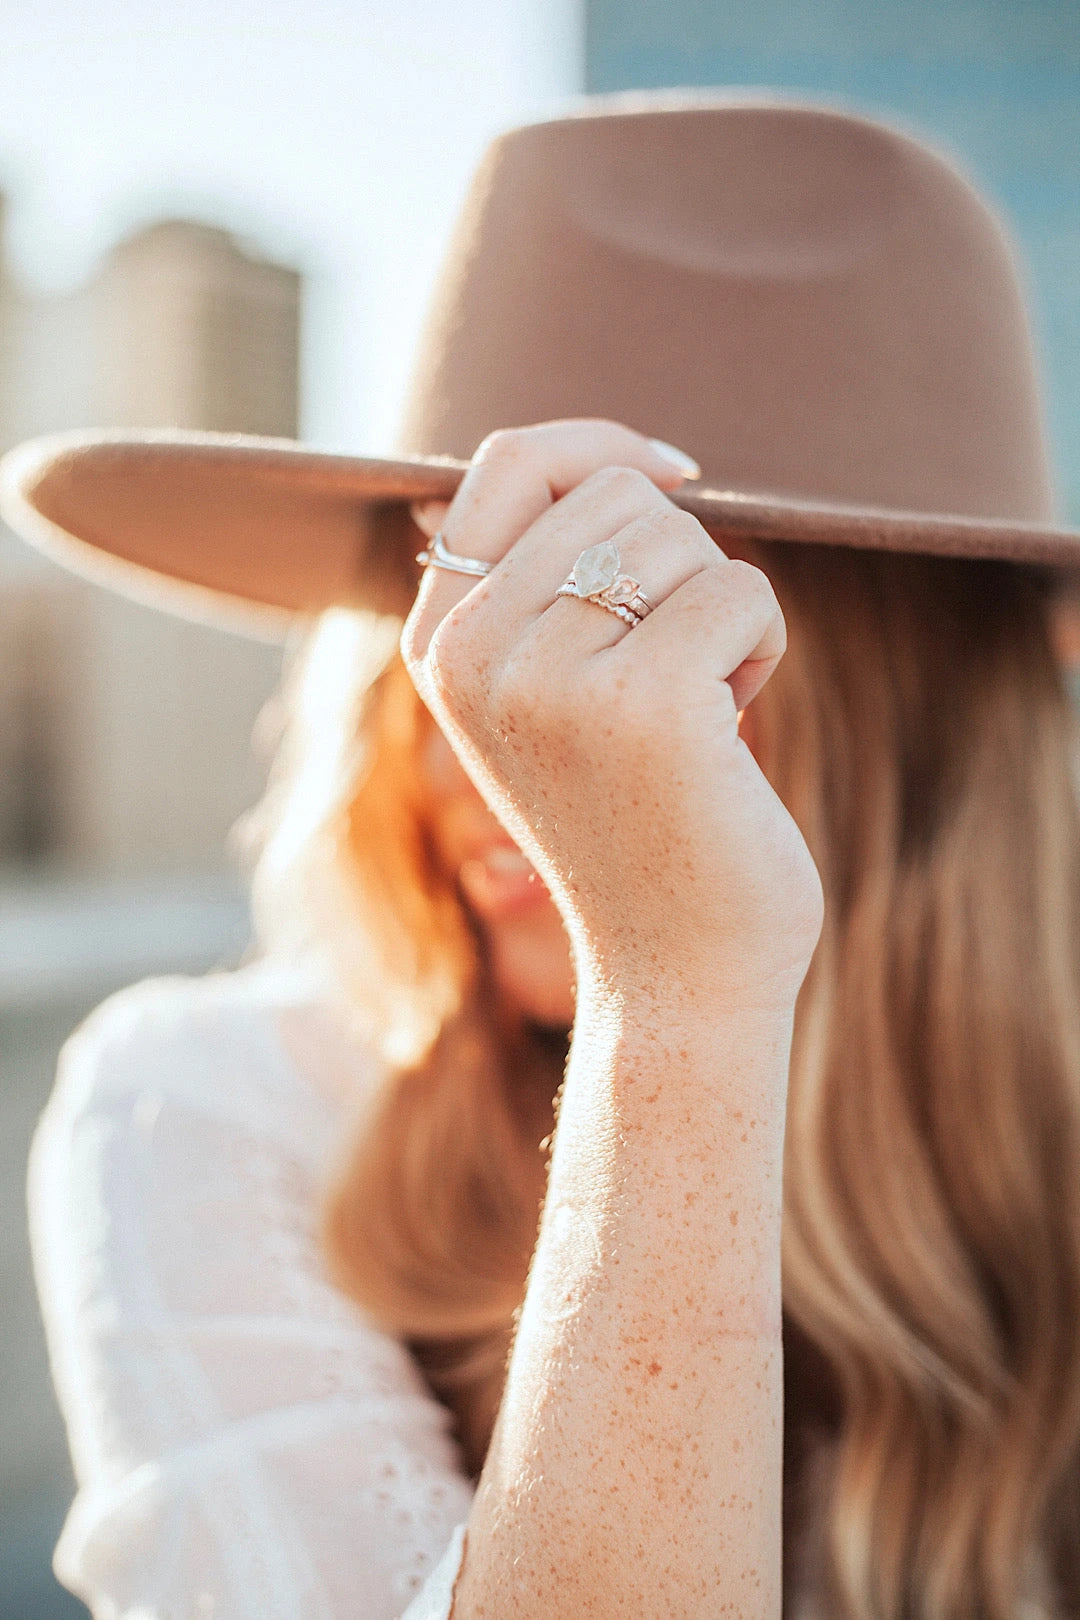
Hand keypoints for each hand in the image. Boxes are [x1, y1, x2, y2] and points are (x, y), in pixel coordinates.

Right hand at [402, 419, 822, 1009]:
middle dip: (676, 565)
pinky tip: (731, 733)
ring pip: (683, 538)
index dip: (604, 447)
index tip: (679, 476)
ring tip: (693, 714)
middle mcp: (472, 655)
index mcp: (439, 645)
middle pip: (613, 493)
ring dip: (718, 614)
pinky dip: (764, 648)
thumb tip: (618, 462)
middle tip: (673, 670)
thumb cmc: (636, 820)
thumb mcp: (552, 695)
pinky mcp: (645, 704)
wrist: (673, 969)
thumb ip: (547, 586)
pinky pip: (744, 591)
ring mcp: (550, 679)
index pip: (509, 462)